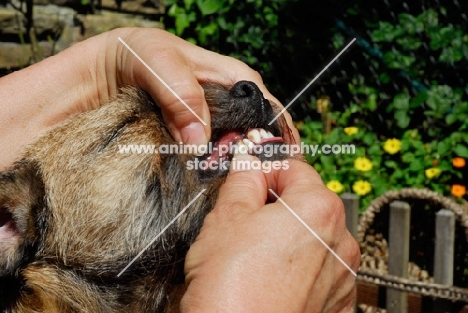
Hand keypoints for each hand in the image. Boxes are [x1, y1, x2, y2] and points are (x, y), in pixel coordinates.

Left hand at [0, 28, 298, 168]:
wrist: (87, 82)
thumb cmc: (125, 57)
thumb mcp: (155, 58)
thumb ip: (182, 91)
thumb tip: (200, 139)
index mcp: (223, 76)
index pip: (260, 100)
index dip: (275, 125)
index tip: (283, 152)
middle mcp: (217, 105)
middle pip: (251, 130)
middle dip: (262, 152)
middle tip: (269, 178)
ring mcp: (199, 129)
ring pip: (229, 152)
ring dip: (238, 170)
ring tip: (248, 190)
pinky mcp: (182, 149)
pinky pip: (203, 166)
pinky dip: (211, 179)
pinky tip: (216, 192)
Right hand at [181, 155, 359, 311]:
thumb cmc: (232, 289)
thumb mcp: (225, 217)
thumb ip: (242, 180)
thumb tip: (248, 166)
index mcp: (319, 209)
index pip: (293, 168)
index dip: (264, 171)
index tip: (247, 180)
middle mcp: (340, 241)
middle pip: (305, 203)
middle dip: (275, 205)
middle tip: (243, 220)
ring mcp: (340, 276)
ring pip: (311, 238)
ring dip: (286, 237)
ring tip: (252, 254)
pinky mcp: (333, 303)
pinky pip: (315, 270)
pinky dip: (296, 267)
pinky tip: (268, 277)